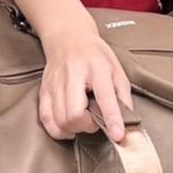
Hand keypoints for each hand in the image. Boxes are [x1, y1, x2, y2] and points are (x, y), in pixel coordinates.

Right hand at [38, 23, 133, 143]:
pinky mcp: (44, 90)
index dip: (112, 119)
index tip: (118, 135)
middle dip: (88, 125)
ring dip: (74, 128)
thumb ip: (123, 95)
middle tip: (94, 119)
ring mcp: (55, 83)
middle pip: (75, 114)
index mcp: (96, 68)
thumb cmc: (94, 54)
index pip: (105, 97)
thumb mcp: (116, 69)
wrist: (68, 37)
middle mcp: (73, 75)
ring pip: (60, 120)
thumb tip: (128, 120)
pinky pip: (46, 119)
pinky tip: (67, 126)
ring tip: (82, 119)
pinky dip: (57, 130)